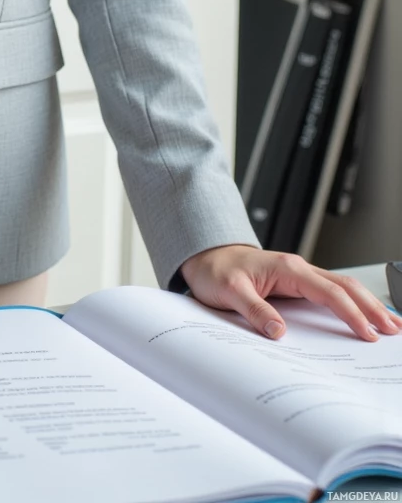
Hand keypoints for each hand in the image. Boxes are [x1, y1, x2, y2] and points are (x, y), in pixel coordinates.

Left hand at [180, 243, 401, 340]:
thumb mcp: (228, 292)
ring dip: (365, 303)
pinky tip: (360, 315)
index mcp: (286, 268)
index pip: (327, 291)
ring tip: (389, 323)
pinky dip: (350, 303)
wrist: (205, 256)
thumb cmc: (216, 271)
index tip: (367, 332)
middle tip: (393, 329)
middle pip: (344, 285)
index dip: (349, 312)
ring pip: (341, 286)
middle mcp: (297, 268)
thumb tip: (279, 331)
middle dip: (370, 306)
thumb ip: (253, 310)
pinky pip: (329, 292)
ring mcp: (298, 275)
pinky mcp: (295, 283)